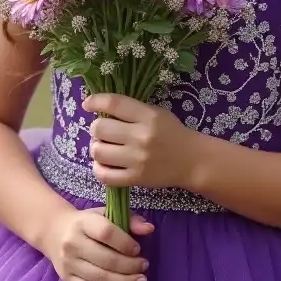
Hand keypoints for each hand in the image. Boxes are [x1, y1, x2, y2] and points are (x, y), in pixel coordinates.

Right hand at [41, 206, 152, 280]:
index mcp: (83, 223)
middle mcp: (73, 243)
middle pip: (105, 259)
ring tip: (140, 280)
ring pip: (99, 277)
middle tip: (144, 266)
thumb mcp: (105, 214)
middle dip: (129, 265)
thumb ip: (129, 220)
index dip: (125, 243)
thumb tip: (149, 229)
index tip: (138, 249)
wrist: (53, 231)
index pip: (106, 233)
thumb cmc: (86, 222)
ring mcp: (69, 263)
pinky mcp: (67, 279)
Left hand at [82, 93, 197, 190]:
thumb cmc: (172, 133)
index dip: (95, 101)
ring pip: (98, 151)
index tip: (88, 104)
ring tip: (105, 148)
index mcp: (148, 117)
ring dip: (96, 148)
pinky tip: (104, 164)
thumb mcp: (156, 113)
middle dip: (97, 128)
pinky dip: (99, 168)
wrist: (192, 161)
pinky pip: (104, 175)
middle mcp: (141, 137)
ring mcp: (137, 160)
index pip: (114, 103)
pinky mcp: (135, 179)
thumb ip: (132, 110)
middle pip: (100, 128)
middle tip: (103, 131)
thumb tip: (100, 109)